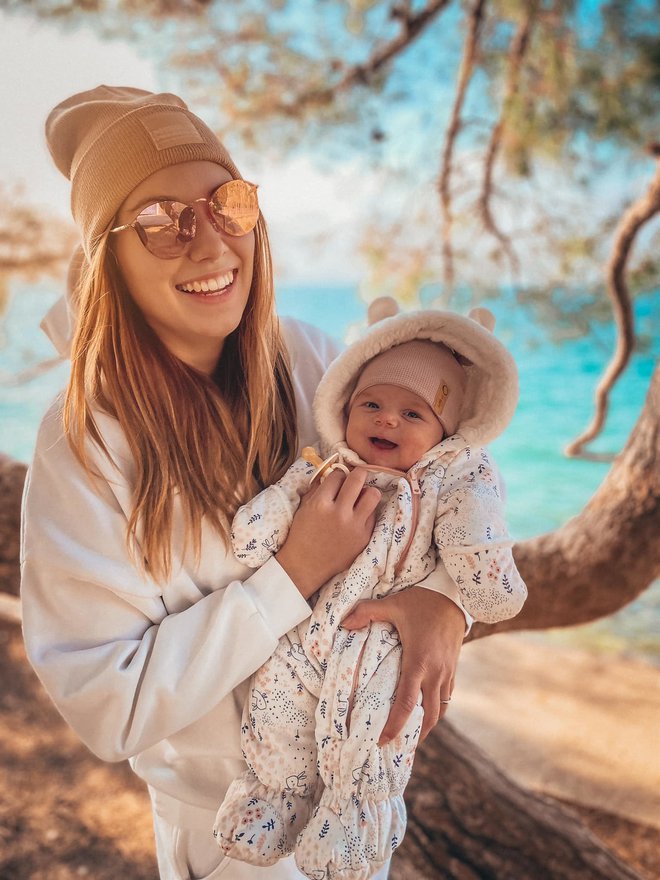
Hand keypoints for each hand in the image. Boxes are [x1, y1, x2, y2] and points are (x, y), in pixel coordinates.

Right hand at [276, 468, 380, 599]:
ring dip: (367, 492)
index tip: (338, 479)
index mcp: (321, 504)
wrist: (305, 566)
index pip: (338, 475)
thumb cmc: (302, 534)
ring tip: (361, 498)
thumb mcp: (304, 507)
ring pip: (373, 495)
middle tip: (356, 478)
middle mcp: (339, 513)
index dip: (338, 474)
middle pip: (359, 478)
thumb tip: (333, 472)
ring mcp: (354, 526)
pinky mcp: (364, 538)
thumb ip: (318, 488)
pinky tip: (357, 517)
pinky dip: (366, 513)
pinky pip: (373, 516)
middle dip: (358, 474)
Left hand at [341, 588, 464, 743]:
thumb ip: (367, 613)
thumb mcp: (393, 605)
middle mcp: (435, 672)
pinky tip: (426, 709)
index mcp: (418, 662)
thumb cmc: (422, 601)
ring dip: (428, 723)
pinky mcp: (453, 668)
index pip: (407, 703)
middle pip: (429, 715)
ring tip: (412, 733)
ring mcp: (447, 672)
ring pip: (441, 709)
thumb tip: (344, 624)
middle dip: (415, 735)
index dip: (395, 726)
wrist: (454, 595)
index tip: (383, 741)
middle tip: (398, 746)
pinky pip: (447, 696)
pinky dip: (437, 707)